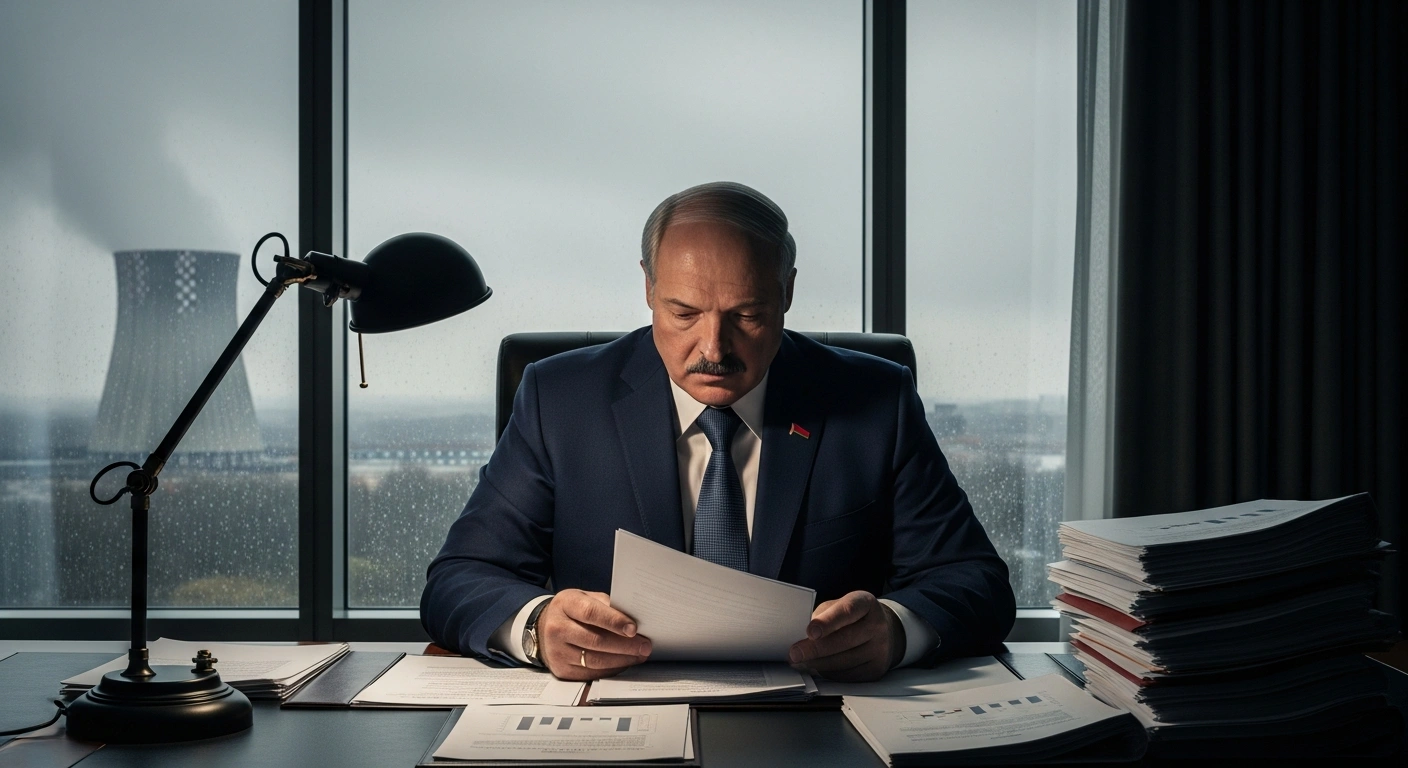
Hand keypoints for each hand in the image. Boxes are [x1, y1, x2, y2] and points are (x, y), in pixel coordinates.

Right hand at [537, 590, 651, 680]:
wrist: (545, 628)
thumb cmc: (573, 611)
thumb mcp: (585, 598)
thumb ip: (606, 605)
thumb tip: (634, 617)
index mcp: (565, 604)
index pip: (591, 613)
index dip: (614, 621)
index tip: (634, 628)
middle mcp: (557, 628)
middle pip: (595, 640)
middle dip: (624, 645)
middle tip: (644, 645)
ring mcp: (557, 651)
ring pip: (595, 660)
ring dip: (621, 659)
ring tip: (639, 655)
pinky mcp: (561, 670)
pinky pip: (591, 673)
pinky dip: (611, 669)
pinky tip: (624, 663)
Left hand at [788, 591, 903, 681]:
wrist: (883, 632)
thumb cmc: (852, 617)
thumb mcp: (838, 606)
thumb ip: (822, 616)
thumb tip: (800, 636)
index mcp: (865, 603)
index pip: (847, 611)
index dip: (828, 622)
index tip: (810, 632)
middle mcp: (877, 625)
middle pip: (845, 640)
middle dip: (816, 649)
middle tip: (795, 654)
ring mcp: (880, 649)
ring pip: (844, 661)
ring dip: (818, 664)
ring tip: (800, 662)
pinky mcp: (876, 669)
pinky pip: (847, 675)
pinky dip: (829, 673)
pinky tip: (817, 668)